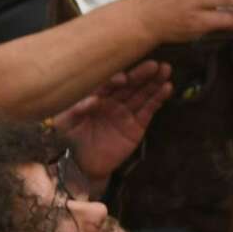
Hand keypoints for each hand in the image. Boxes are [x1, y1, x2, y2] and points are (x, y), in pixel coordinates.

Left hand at [52, 62, 173, 187]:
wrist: (81, 166)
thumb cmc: (69, 141)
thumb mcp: (65, 122)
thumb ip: (77, 108)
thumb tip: (95, 100)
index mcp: (95, 97)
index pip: (108, 83)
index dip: (116, 79)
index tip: (123, 80)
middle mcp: (113, 102)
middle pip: (130, 85)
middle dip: (142, 74)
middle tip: (154, 65)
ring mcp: (126, 113)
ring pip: (142, 94)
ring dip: (155, 82)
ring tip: (166, 69)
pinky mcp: (137, 126)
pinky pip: (149, 110)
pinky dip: (158, 99)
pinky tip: (167, 88)